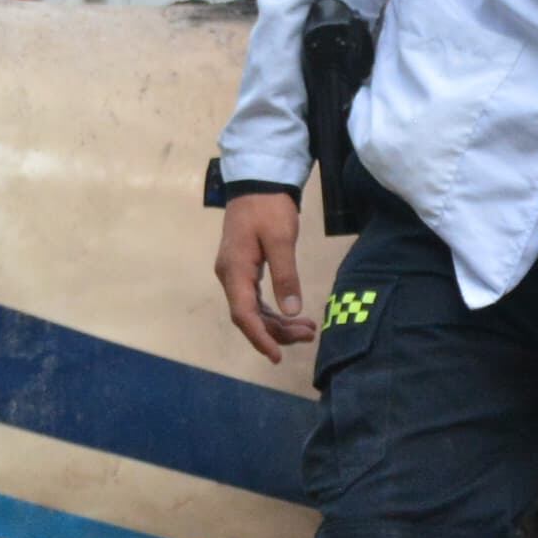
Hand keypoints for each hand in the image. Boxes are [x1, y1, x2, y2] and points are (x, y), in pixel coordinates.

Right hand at [215, 192, 316, 361]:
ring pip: (254, 309)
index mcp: (234, 271)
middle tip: (308, 336)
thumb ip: (285, 275)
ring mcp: (235, 273)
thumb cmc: (268, 207)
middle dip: (277, 332)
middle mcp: (229, 276)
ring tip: (308, 329)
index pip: (244, 315)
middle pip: (249, 316)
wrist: (257, 181)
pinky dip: (275, 310)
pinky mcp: (244, 268)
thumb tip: (290, 310)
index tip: (277, 356)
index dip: (260, 338)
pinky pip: (256, 298)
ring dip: (278, 322)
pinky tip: (295, 315)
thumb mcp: (281, 239)